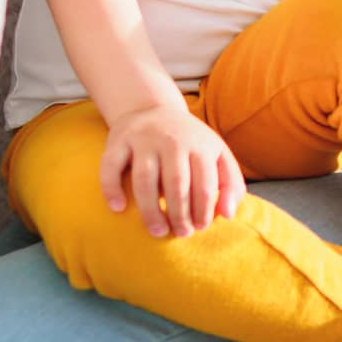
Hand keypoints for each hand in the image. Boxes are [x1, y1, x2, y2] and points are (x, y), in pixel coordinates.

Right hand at [100, 99, 246, 237]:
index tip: (199, 227)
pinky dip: (111, 188)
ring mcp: (144, 139)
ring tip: (157, 231)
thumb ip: (230, 183)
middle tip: (180, 233)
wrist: (153, 108)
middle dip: (179, 214)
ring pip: (145, 179)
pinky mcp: (118, 140)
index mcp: (200, 145)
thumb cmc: (190, 142)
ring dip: (150, 210)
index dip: (203, 210)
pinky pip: (111, 166)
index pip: (204, 184)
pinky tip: (118, 208)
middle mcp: (172, 140)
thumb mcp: (217, 154)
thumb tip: (228, 215)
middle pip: (176, 184)